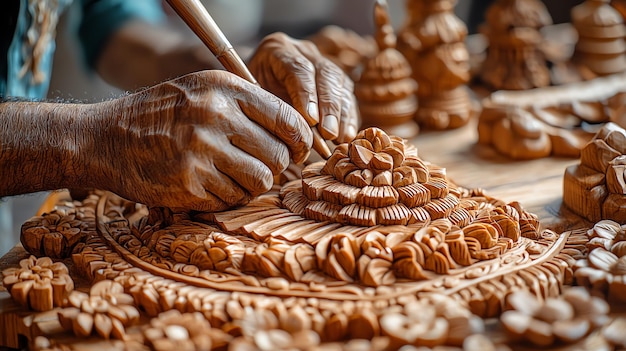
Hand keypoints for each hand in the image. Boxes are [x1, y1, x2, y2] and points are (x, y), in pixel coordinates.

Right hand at [89, 71, 311, 211]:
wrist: (106, 139)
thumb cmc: (162, 115)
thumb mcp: (202, 90)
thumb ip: (247, 105)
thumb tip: (297, 134)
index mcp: (224, 89)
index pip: (287, 120)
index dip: (300, 141)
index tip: (298, 151)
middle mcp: (214, 117)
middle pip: (278, 157)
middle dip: (275, 167)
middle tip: (261, 166)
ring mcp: (201, 152)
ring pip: (260, 182)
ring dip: (252, 185)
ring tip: (234, 176)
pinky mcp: (189, 184)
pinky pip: (232, 199)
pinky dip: (227, 197)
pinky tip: (210, 184)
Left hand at [249, 32, 359, 143]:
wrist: (251, 88)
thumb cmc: (247, 95)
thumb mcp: (249, 97)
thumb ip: (270, 108)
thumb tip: (294, 133)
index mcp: (278, 49)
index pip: (298, 68)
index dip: (306, 95)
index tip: (310, 120)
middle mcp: (304, 51)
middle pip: (325, 74)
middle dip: (329, 107)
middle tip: (328, 133)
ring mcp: (322, 63)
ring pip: (340, 84)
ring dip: (341, 114)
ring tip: (338, 138)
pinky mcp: (334, 80)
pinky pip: (347, 96)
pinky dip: (348, 117)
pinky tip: (346, 136)